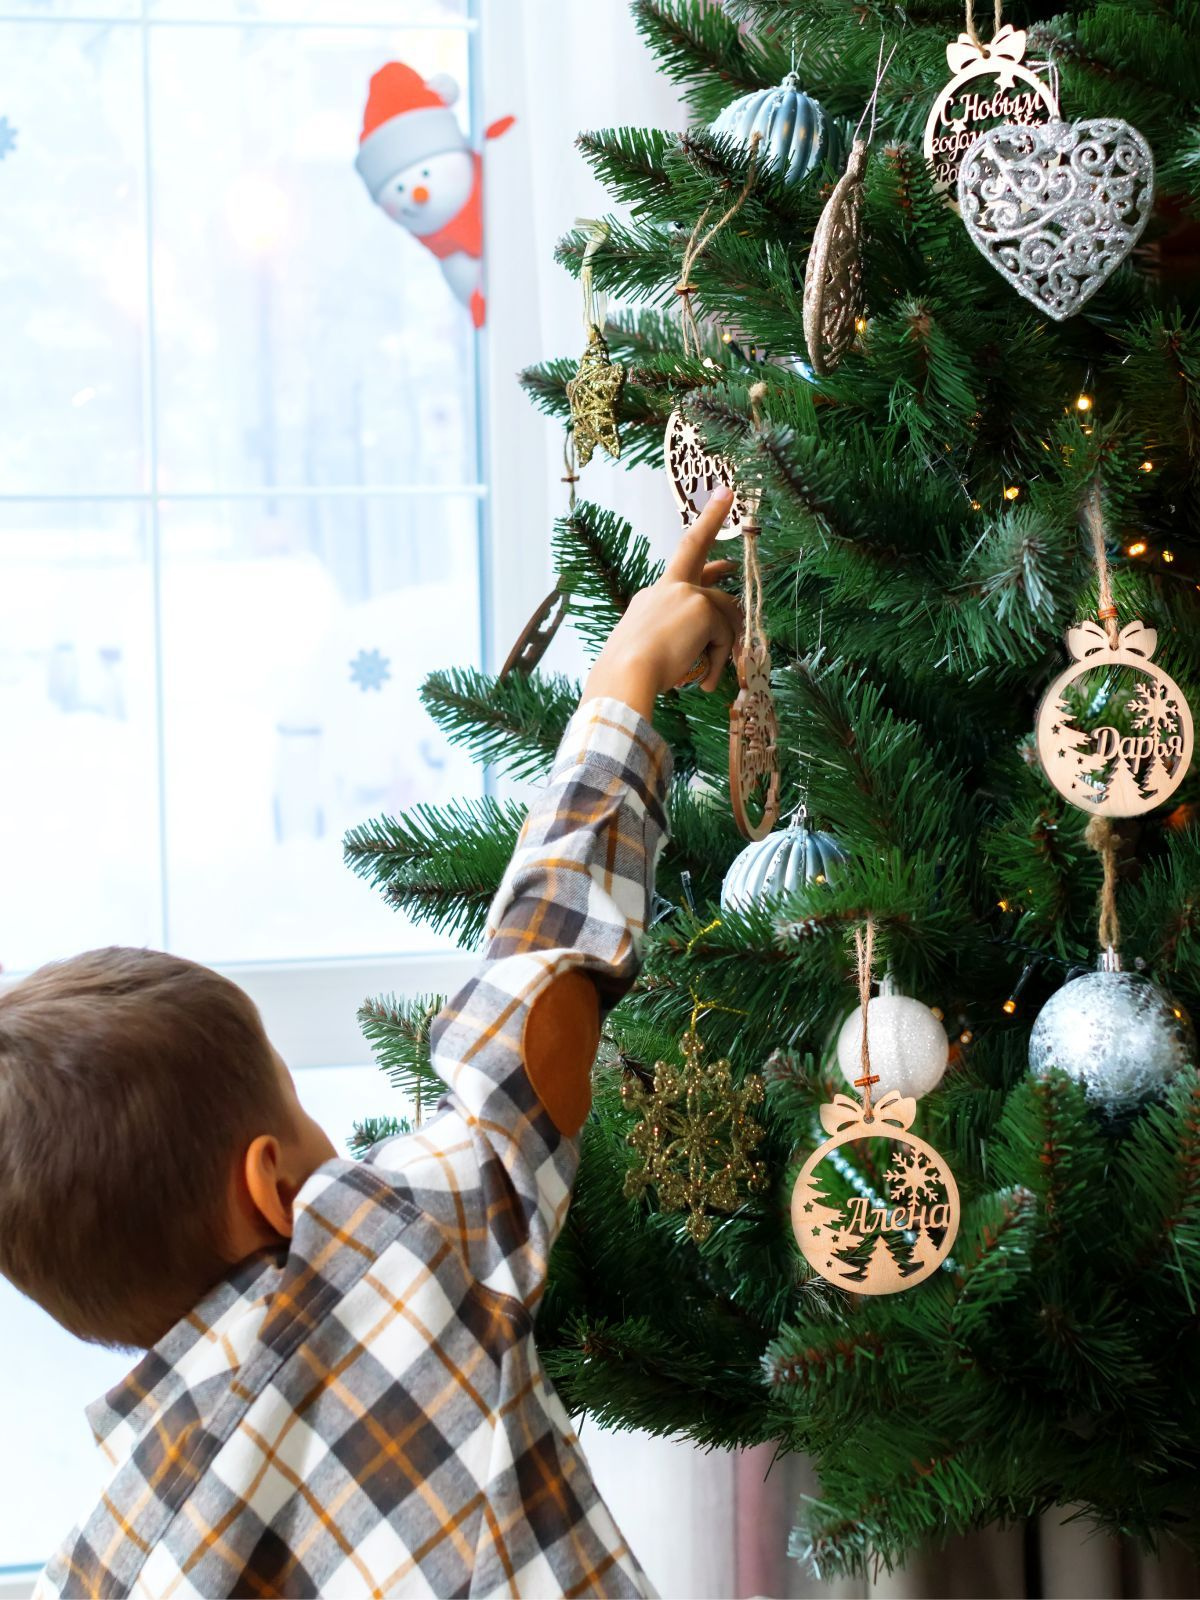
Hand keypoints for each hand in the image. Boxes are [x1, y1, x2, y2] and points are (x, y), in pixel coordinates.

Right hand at [580, 488, 743, 720]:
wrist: (625, 675)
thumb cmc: (630, 673)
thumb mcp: (653, 650)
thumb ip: (678, 639)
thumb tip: (706, 645)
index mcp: (652, 597)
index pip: (681, 559)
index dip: (703, 528)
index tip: (720, 500)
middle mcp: (667, 587)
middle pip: (703, 563)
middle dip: (715, 532)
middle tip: (732, 526)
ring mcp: (685, 593)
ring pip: (725, 613)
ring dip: (724, 646)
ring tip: (709, 677)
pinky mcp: (702, 608)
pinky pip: (726, 635)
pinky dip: (720, 659)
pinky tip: (707, 680)